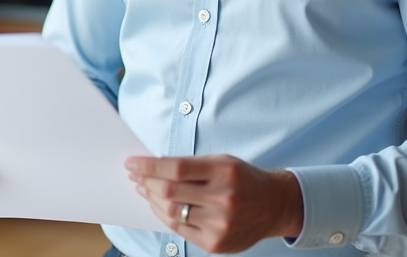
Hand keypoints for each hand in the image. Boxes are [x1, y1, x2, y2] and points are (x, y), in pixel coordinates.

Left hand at [126, 154, 302, 253]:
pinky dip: (164, 217)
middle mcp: (223, 199)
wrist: (274, 206)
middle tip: (135, 176)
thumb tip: (152, 168)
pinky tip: (159, 206)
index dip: (149, 166)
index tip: (132, 163)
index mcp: (224, 172)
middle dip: (146, 182)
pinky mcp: (216, 244)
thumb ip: (190, 165)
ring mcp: (220, 225)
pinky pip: (179, 230)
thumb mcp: (222, 161)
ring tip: (144, 189)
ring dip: (151, 199)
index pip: (176, 168)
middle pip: (170, 192)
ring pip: (171, 213)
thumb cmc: (243, 179)